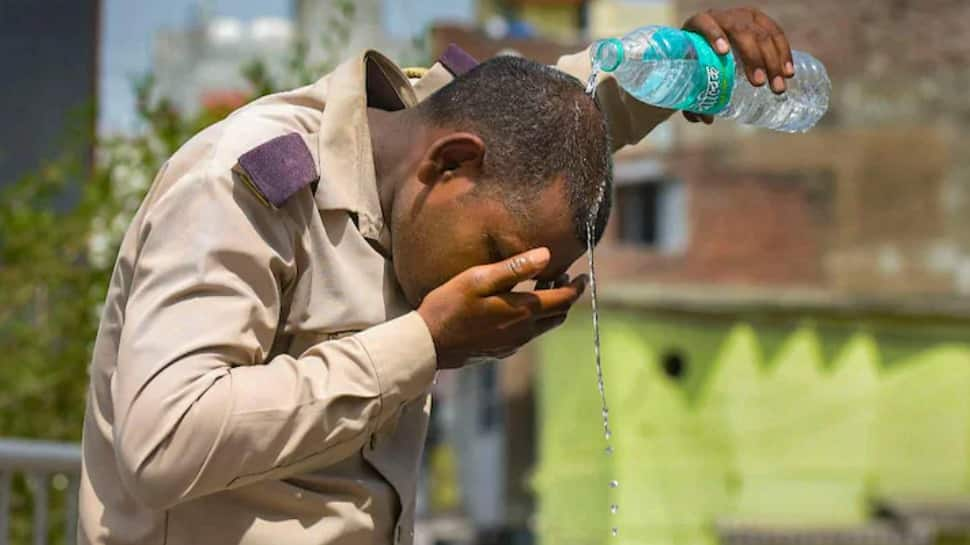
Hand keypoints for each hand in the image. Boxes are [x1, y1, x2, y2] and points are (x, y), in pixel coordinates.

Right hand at [417, 248, 586, 368]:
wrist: (429, 344)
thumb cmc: (450, 306)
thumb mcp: (479, 279)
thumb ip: (514, 268)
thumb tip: (547, 255)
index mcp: (523, 311)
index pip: (563, 299)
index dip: (577, 287)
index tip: (583, 275)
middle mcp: (525, 331)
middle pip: (559, 314)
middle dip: (566, 295)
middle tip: (561, 276)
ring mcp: (514, 344)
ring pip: (545, 326)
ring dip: (550, 307)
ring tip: (540, 287)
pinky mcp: (503, 350)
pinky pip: (528, 334)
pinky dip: (534, 319)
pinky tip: (518, 307)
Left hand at [681, 6, 794, 124]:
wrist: (705, 42)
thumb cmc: (695, 65)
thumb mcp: (690, 77)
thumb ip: (692, 100)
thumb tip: (707, 119)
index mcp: (698, 26)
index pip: (705, 25)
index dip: (714, 36)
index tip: (723, 53)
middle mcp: (721, 17)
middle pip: (740, 31)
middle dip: (753, 57)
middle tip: (759, 83)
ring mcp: (742, 16)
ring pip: (761, 34)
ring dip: (773, 60)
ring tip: (778, 84)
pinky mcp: (758, 20)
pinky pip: (775, 33)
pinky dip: (784, 53)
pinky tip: (788, 71)